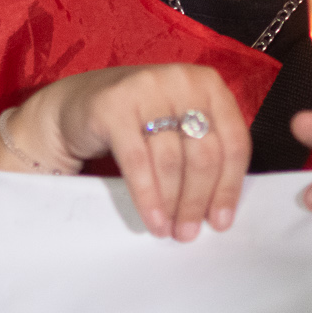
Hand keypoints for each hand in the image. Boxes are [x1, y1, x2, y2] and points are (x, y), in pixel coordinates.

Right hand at [1, 64, 250, 242]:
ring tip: (170, 230)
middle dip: (197, 201)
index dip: (229, 187)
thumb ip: (204, 152)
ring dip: (173, 204)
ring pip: (171, 160)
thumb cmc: (140, 121)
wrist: (79, 106)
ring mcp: (146, 88)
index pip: (232, 142)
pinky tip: (153, 219)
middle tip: (189, 233)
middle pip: (204, 154)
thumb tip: (220, 210)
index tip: (221, 221)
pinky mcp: (114, 105)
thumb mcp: (180, 126)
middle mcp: (181, 79)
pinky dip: (147, 197)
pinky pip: (138, 161)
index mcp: (208, 84)